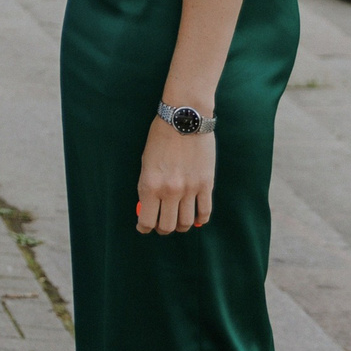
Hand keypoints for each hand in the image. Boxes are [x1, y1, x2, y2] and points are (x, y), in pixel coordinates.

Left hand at [136, 115, 214, 233]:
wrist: (184, 121)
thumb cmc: (159, 138)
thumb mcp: (146, 162)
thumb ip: (149, 185)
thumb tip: (151, 206)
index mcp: (149, 185)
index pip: (146, 220)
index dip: (144, 228)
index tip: (144, 228)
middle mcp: (169, 191)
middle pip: (167, 225)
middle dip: (162, 229)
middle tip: (161, 226)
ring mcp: (190, 189)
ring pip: (186, 222)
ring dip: (181, 226)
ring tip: (177, 222)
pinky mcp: (206, 185)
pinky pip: (205, 211)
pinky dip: (200, 220)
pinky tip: (196, 219)